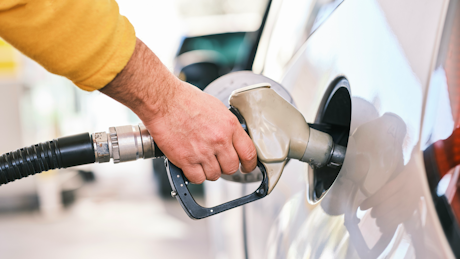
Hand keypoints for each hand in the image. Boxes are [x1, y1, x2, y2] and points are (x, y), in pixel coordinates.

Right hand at [100, 38, 256, 182]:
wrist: (163, 100)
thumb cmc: (185, 99)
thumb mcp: (216, 108)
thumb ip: (226, 126)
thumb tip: (231, 138)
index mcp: (229, 126)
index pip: (249, 153)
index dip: (249, 165)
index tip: (246, 168)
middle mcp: (219, 140)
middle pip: (231, 168)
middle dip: (225, 167)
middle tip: (217, 161)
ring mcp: (203, 151)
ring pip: (214, 175)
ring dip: (208, 171)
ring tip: (200, 160)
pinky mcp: (186, 160)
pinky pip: (197, 178)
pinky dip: (194, 175)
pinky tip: (190, 165)